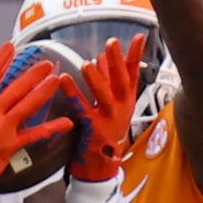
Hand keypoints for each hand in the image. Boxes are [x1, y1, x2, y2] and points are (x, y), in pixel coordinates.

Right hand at [0, 41, 70, 195]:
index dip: (1, 60)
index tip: (11, 48)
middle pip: (15, 88)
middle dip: (32, 74)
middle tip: (46, 63)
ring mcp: (3, 129)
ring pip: (27, 106)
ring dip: (43, 91)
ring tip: (56, 79)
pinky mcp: (12, 145)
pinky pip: (35, 135)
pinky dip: (51, 129)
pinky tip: (66, 122)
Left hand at [66, 32, 146, 182]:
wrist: (102, 165)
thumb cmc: (106, 132)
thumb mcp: (114, 105)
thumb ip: (110, 80)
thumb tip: (105, 57)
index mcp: (127, 100)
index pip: (134, 74)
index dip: (136, 55)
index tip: (138, 36)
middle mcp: (122, 108)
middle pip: (122, 82)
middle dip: (117, 62)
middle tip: (111, 43)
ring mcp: (109, 119)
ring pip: (104, 96)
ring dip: (97, 78)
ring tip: (88, 63)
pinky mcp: (94, 128)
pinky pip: (82, 108)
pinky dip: (73, 93)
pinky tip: (64, 80)